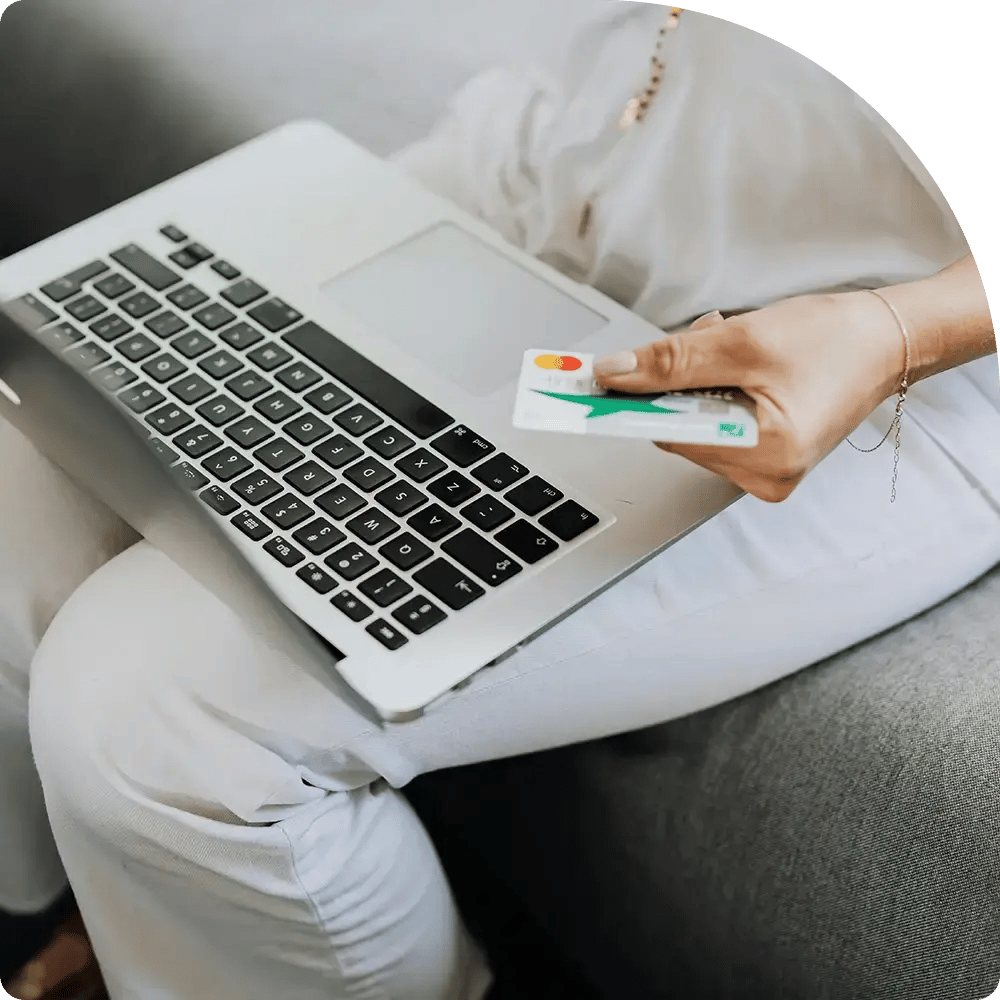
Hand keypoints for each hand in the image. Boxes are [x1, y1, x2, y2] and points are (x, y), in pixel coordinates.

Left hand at [594, 292, 906, 501]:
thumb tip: (614, 375)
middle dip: (679, 382)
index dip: (630, 404)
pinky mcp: (765, 458)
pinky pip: (713, 426)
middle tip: (708, 341)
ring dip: (697, 381)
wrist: (887, 340)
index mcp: (767, 455)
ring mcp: (765, 471)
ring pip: (692, 425)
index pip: (670, 434)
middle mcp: (765, 476)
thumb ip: (672, 361)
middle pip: (678, 430)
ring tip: (738, 350)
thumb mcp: (744, 340)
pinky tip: (742, 366)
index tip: (588, 392)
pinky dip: (714, 391)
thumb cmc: (835, 339)